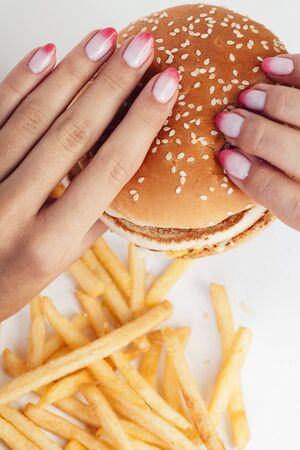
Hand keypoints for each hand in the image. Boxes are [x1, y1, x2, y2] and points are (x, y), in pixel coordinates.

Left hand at [0, 29, 178, 319]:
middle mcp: (13, 210)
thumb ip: (92, 221)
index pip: (108, 171)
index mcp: (48, 242)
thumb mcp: (58, 263)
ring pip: (34, 116)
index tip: (166, 85)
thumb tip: (124, 175)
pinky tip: (48, 53)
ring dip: (73, 73)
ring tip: (105, 39)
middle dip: (112, 85)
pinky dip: (22, 80)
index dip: (140, 123)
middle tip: (141, 47)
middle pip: (74, 134)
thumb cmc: (10, 280)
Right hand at [215, 54, 299, 231]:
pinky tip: (271, 66)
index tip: (224, 155)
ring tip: (248, 96)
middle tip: (227, 120)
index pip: (280, 194)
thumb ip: (272, 192)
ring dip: (273, 101)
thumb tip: (235, 161)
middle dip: (254, 133)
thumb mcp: (297, 205)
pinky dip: (296, 68)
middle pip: (290, 150)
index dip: (249, 175)